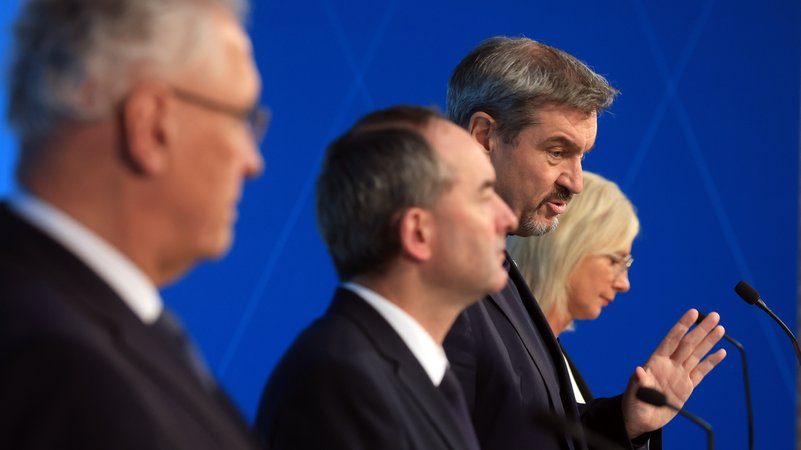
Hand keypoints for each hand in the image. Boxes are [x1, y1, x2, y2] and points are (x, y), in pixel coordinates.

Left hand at [622, 309, 725, 438]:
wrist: (641, 420)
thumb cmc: (633, 404)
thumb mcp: (633, 393)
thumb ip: (637, 381)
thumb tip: (638, 370)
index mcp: (656, 362)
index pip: (671, 340)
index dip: (682, 326)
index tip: (693, 313)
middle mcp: (669, 364)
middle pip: (688, 343)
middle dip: (701, 329)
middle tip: (714, 315)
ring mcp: (679, 374)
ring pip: (697, 354)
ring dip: (708, 341)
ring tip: (720, 328)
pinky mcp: (687, 387)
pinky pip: (701, 372)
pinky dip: (711, 362)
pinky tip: (721, 352)